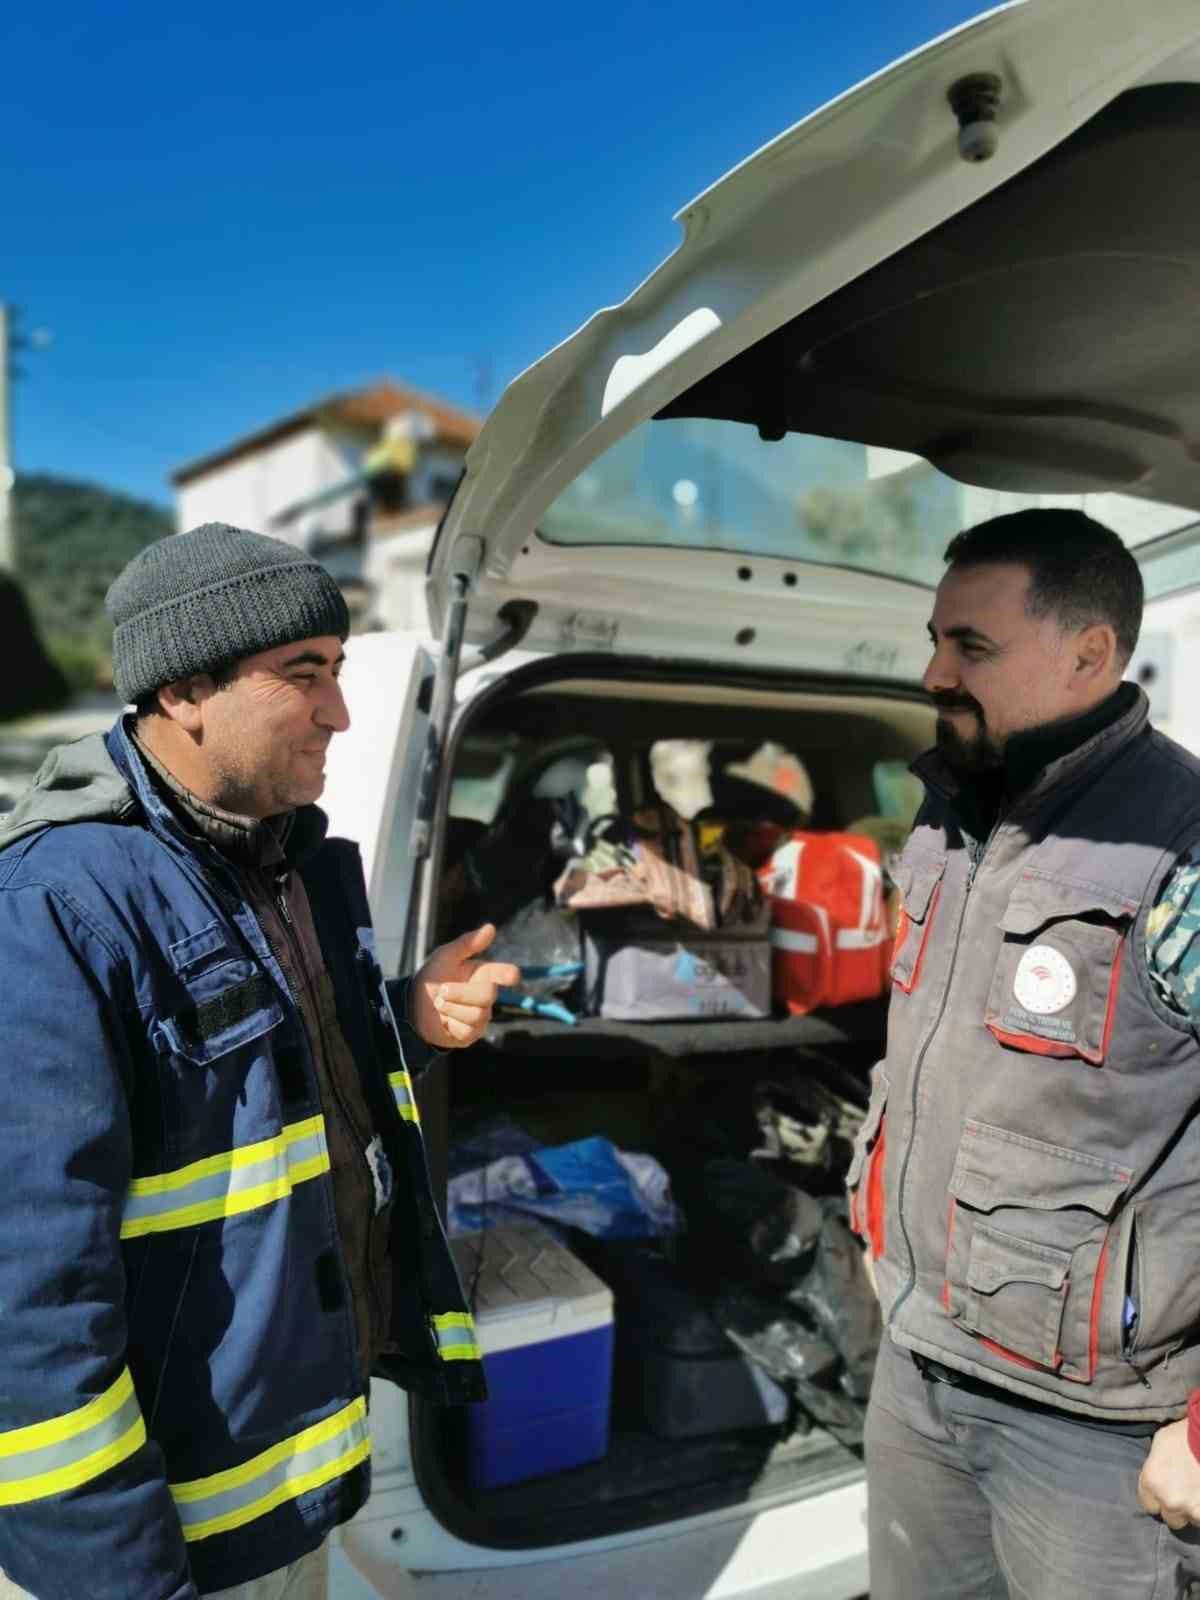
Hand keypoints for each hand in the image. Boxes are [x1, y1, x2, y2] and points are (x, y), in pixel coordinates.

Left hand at [410, 924, 519, 1048]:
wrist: (412, 1005)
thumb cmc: (432, 977)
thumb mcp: (445, 956)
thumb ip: (467, 943)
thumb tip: (491, 927)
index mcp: (483, 974)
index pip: (502, 973)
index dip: (507, 974)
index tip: (512, 975)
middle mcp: (486, 996)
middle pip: (488, 996)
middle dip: (461, 993)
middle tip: (442, 990)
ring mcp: (481, 1017)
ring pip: (477, 1015)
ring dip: (451, 1008)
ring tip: (440, 1004)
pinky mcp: (471, 1035)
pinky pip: (467, 1030)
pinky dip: (450, 1023)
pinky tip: (444, 1020)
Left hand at [1137, 1418, 1199, 1528]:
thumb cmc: (1184, 1434)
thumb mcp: (1160, 1444)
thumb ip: (1155, 1466)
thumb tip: (1158, 1474)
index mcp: (1151, 1482)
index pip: (1147, 1505)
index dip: (1156, 1498)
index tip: (1164, 1492)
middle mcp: (1169, 1501)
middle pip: (1170, 1518)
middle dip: (1176, 1508)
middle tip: (1184, 1494)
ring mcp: (1191, 1511)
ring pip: (1191, 1520)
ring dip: (1193, 1510)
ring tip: (1197, 1494)